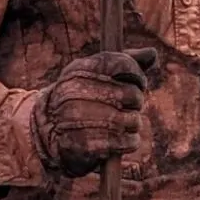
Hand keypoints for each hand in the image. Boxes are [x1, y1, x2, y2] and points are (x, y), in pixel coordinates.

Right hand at [31, 49, 155, 177]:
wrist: (47, 132)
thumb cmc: (81, 98)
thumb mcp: (95, 74)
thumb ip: (124, 62)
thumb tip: (151, 53)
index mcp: (78, 70)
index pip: (121, 64)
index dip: (137, 75)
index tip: (137, 83)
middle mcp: (75, 92)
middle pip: (130, 94)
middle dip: (136, 101)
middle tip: (129, 106)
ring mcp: (78, 119)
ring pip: (131, 120)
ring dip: (133, 123)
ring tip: (125, 123)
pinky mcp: (85, 145)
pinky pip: (126, 142)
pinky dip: (130, 142)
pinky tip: (124, 139)